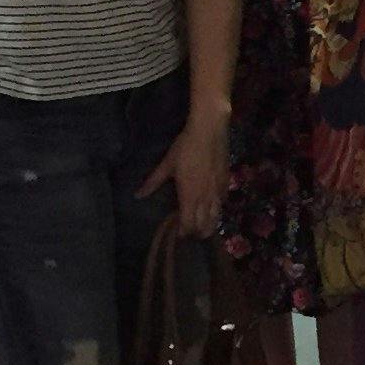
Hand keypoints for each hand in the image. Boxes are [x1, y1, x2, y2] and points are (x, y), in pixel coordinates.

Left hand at [140, 111, 229, 234]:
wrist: (209, 130)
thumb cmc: (186, 147)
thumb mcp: (167, 164)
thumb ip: (153, 182)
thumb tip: (137, 195)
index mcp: (189, 196)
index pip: (188, 224)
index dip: (183, 233)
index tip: (177, 234)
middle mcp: (206, 198)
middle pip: (205, 226)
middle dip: (197, 233)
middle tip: (189, 232)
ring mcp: (218, 191)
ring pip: (217, 217)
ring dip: (209, 224)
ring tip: (203, 227)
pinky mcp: (226, 182)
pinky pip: (223, 202)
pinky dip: (218, 209)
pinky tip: (214, 206)